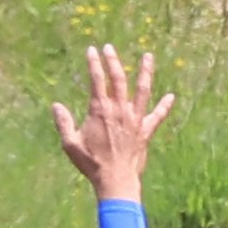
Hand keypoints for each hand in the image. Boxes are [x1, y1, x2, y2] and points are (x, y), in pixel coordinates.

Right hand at [51, 43, 173, 203]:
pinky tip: (171, 96)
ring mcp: (135, 119)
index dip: (93, 63)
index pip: (97, 80)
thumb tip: (56, 106)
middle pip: (118, 79)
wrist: (116, 180)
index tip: (91, 50)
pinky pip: (157, 116)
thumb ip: (63, 123)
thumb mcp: (71, 144)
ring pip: (143, 89)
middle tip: (109, 48)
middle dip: (113, 61)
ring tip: (148, 56)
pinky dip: (165, 106)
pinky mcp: (146, 131)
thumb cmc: (91, 164)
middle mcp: (119, 110)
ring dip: (145, 71)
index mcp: (100, 110)